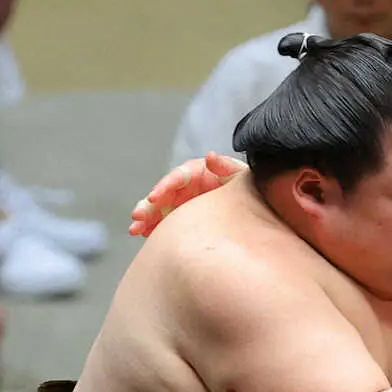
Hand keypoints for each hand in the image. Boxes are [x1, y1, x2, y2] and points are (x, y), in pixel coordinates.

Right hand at [128, 153, 246, 236]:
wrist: (255, 205)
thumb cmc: (248, 188)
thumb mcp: (240, 176)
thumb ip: (226, 167)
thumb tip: (210, 157)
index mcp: (199, 172)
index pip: (178, 177)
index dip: (165, 186)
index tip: (155, 198)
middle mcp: (187, 186)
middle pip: (164, 193)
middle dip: (149, 205)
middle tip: (137, 216)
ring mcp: (183, 202)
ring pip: (160, 209)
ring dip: (146, 218)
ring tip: (135, 229)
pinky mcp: (182, 217)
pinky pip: (164, 222)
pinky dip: (153, 227)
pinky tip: (143, 234)